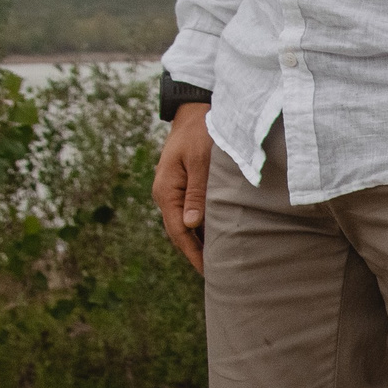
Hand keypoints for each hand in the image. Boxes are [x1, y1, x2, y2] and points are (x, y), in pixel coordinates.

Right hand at [151, 103, 212, 274]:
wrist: (194, 110)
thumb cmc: (201, 132)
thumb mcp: (202, 161)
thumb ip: (197, 192)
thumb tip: (190, 225)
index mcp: (166, 191)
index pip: (179, 232)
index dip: (194, 254)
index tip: (209, 273)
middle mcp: (166, 194)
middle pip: (181, 233)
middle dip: (197, 254)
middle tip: (219, 277)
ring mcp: (173, 191)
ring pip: (186, 225)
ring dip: (201, 242)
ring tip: (221, 263)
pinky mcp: (184, 186)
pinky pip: (191, 213)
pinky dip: (203, 227)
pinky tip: (218, 238)